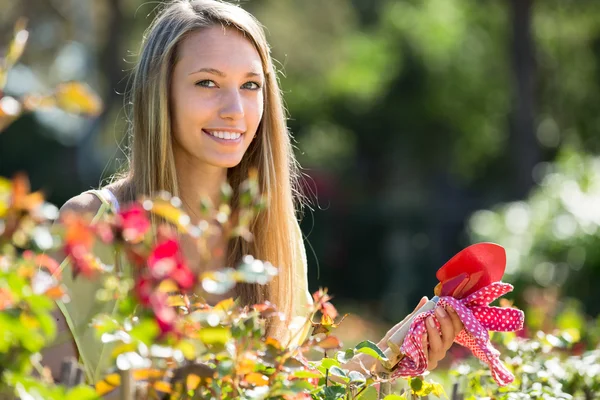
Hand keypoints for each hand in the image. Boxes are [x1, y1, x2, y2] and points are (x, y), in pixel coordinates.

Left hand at [343, 298, 463, 373]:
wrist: (383, 352)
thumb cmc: (398, 337)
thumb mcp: (409, 323)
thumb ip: (419, 313)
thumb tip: (426, 299)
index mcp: (440, 338)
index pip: (455, 329)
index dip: (455, 317)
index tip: (449, 304)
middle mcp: (440, 349)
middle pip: (450, 337)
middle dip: (446, 321)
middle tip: (438, 309)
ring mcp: (432, 359)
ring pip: (440, 346)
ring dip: (435, 330)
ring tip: (428, 318)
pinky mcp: (423, 366)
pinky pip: (426, 354)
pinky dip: (424, 342)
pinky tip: (422, 332)